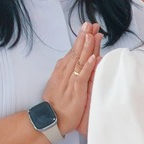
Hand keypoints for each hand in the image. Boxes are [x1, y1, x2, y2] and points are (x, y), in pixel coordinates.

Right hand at [42, 22, 101, 136]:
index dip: (80, 40)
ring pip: (79, 60)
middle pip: (76, 52)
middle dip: (83, 37)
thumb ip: (64, 75)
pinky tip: (94, 57)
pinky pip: (82, 76)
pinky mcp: (76, 90)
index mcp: (61, 71)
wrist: (49, 120)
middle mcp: (65, 73)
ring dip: (86, 47)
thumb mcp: (58, 86)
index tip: (86, 29)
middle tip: (90, 24)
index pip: (72, 52)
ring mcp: (70, 81)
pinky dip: (88, 66)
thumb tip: (67, 65)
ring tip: (92, 34)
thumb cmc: (55, 106)